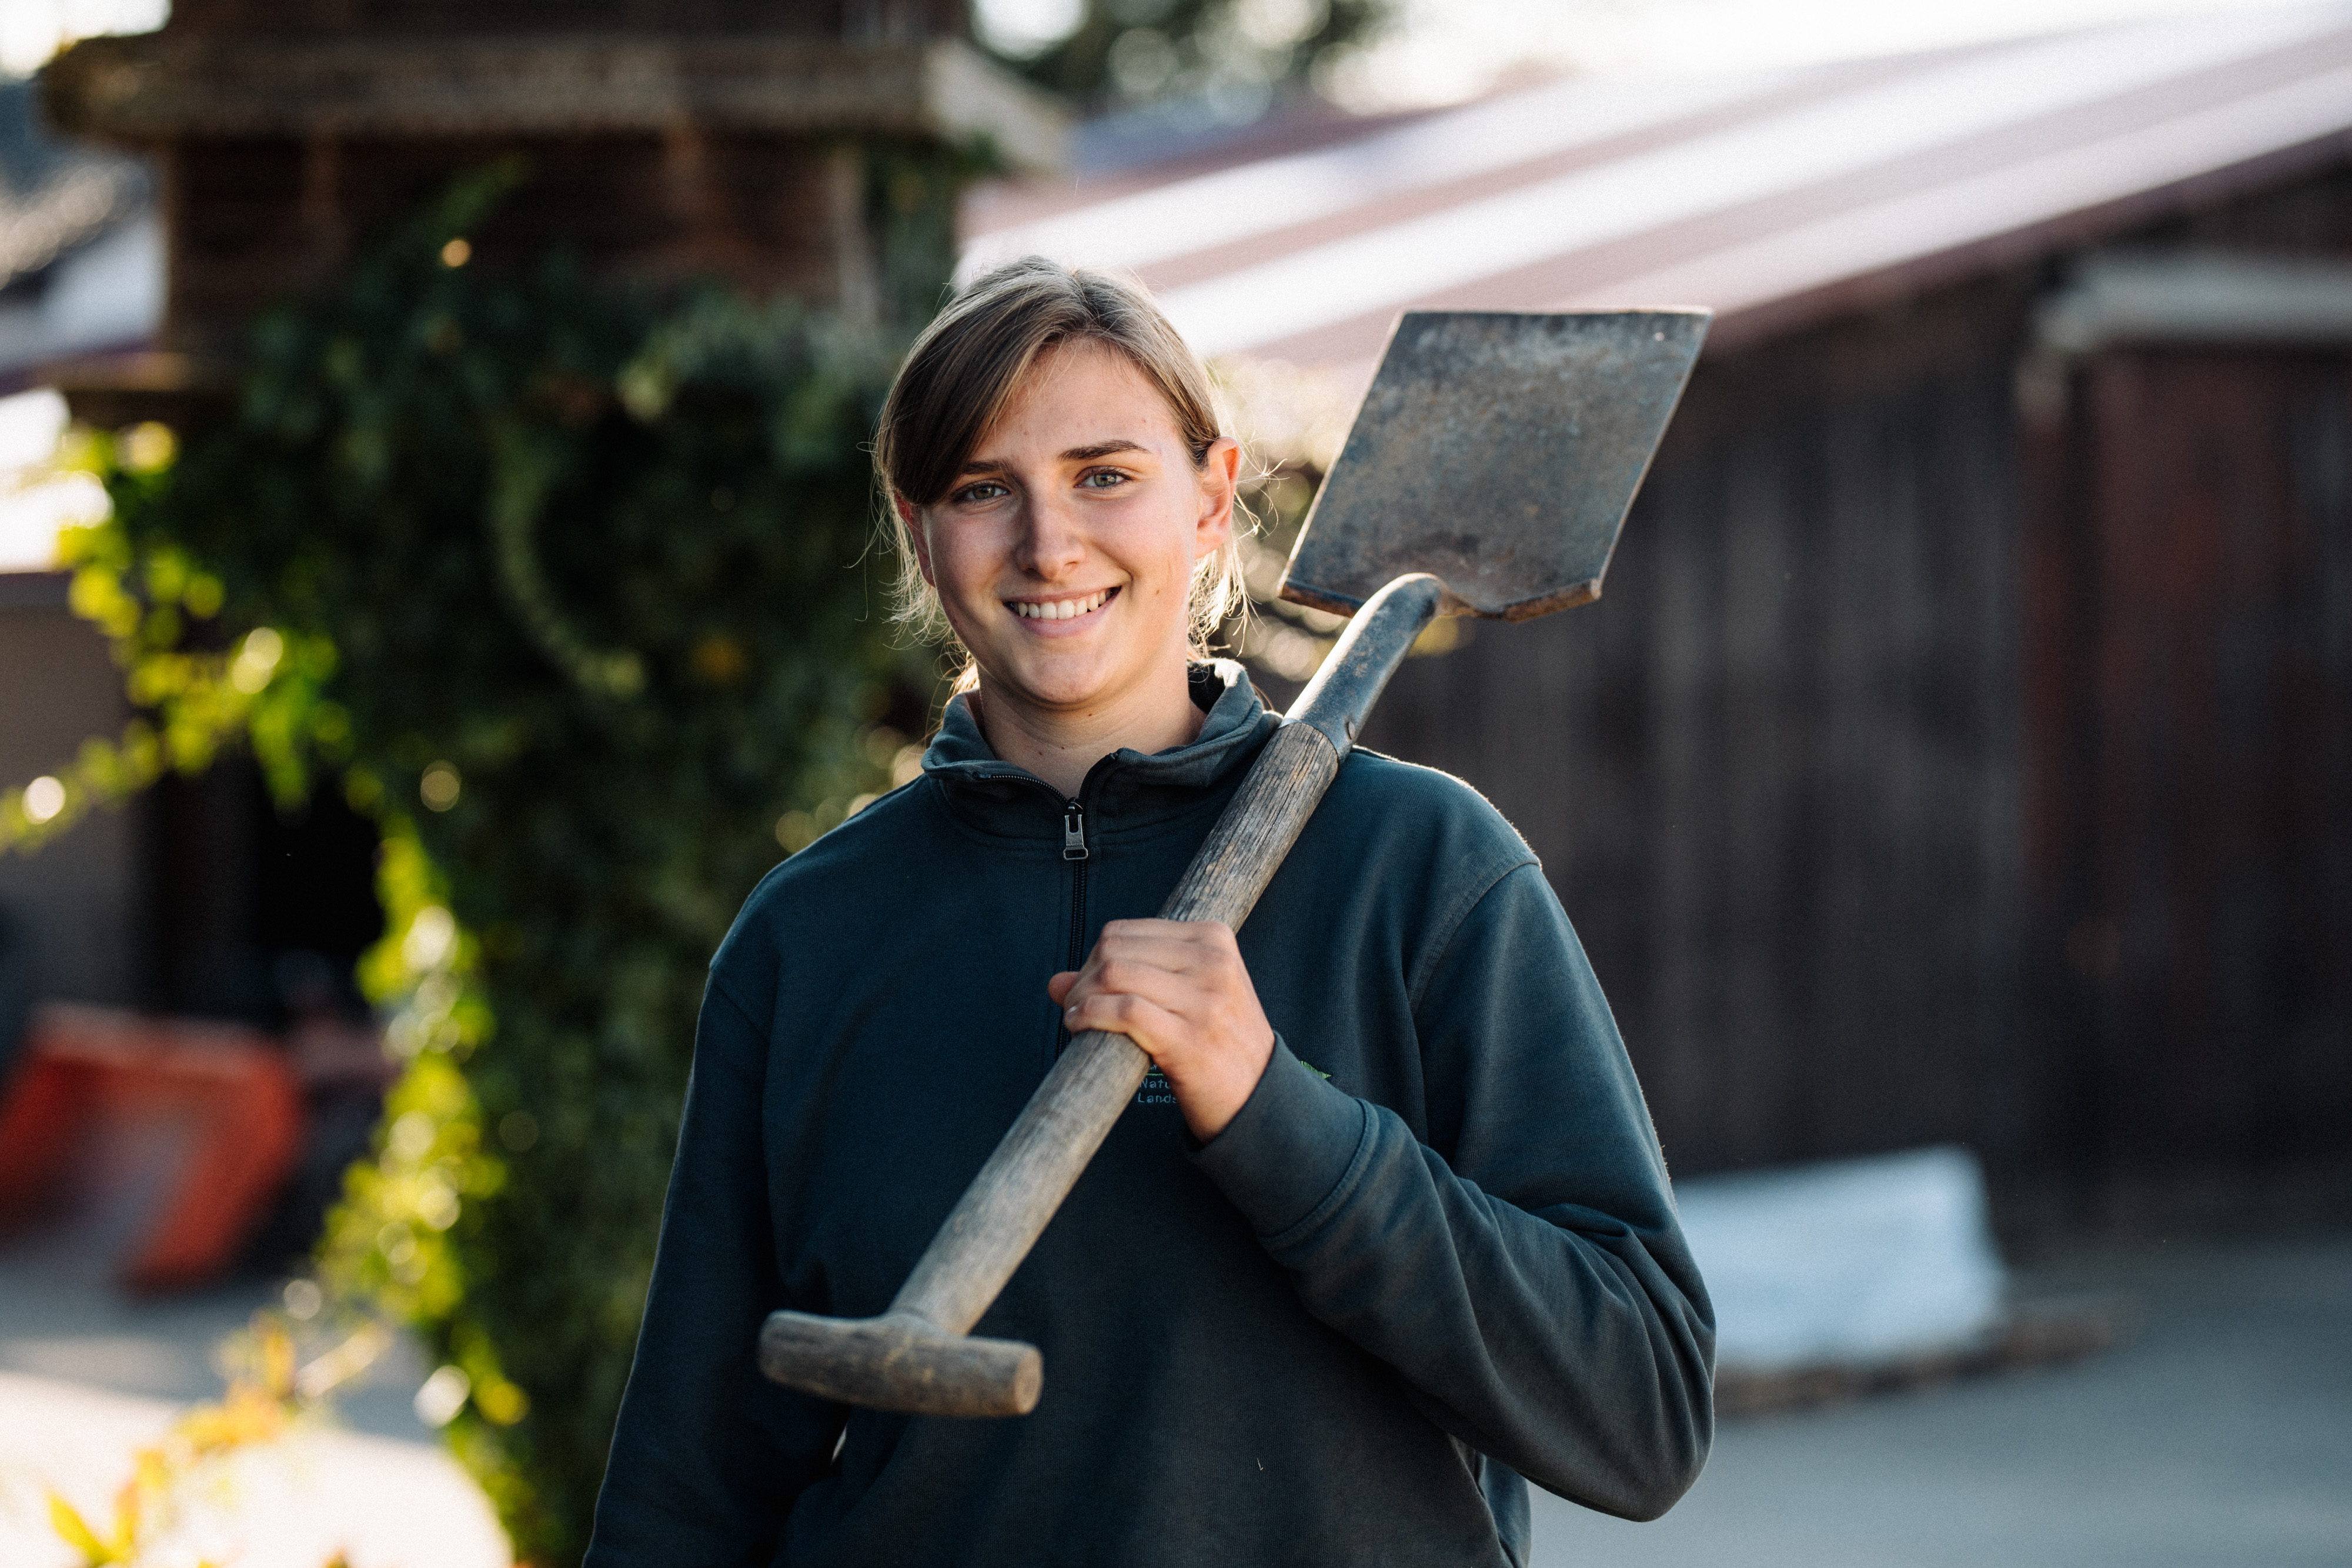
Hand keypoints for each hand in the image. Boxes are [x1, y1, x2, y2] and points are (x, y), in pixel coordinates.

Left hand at [1048, 918, 1274, 1141]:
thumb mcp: (1185, 996)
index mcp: (1213, 938)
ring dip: (1080, 998)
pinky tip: (1079, 1027)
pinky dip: (1090, 1016)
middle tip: (1074, 1004)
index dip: (1093, 959)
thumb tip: (1056, 982)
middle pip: (1115, 950)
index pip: (1126, 932)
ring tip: (1075, 1017)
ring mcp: (1205, 999)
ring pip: (1115, 976)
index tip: (1085, 987)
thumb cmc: (1217, 1042)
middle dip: (1083, 977)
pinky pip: (1124, 1011)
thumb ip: (1126, 979)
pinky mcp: (1190, 1038)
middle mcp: (1212, 961)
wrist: (1259, 1096)